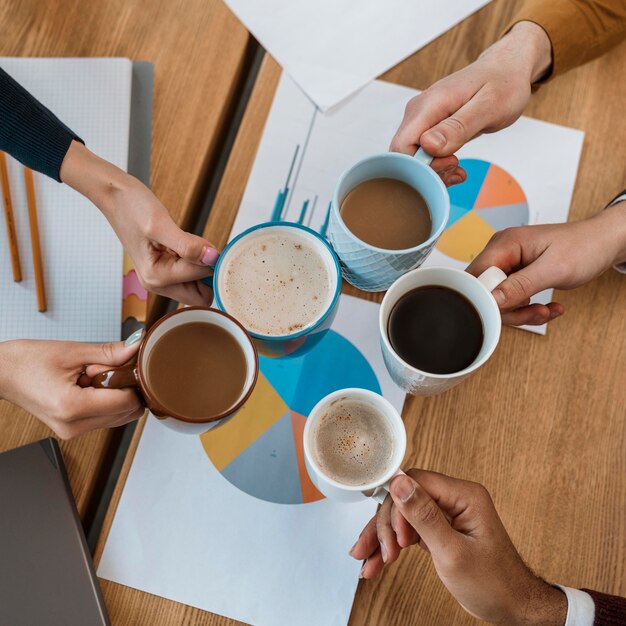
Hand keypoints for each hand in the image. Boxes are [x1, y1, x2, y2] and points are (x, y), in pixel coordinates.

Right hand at [0, 337, 144, 438]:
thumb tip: (137, 349)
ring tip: (90, 377)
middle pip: (126, 412)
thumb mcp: (73, 351)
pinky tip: (88, 386)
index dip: (131, 382)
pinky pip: (105, 418)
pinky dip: (105, 401)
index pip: (126, 402)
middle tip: (101, 370)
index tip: (122, 365)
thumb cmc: (29, 361)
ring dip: (115, 395)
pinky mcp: (72, 430)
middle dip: (124, 389)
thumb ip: (110, 353)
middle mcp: (74, 426)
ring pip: (119, 416)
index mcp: (73, 407)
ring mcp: (73, 431)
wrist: (2, 373)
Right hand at [60, 141, 217, 304]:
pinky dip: (195, 259)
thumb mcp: (161, 225)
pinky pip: (191, 272)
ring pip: (198, 284)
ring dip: (201, 264)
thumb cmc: (131, 207)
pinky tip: (184, 243)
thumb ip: (188, 245)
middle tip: (199, 245)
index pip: (201, 282)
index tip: (208, 244)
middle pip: (200, 295)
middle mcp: (158, 283)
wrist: (116, 196)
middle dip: (207, 272)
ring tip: (186, 241)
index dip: (211, 263)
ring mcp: (161, 278)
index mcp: (156, 278)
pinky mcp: (165, 268)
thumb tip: (212, 259)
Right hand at [350, 470, 567, 625]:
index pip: (416, 482)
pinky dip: (393, 546)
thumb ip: (424, 516)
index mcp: (464, 495)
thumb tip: (400, 484)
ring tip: (368, 561)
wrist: (512, 608)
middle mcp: (454, 499)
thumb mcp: (453, 552)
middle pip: (405, 499)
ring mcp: (446, 514)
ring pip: (402, 516)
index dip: (398, 507)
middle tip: (384, 553)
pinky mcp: (439, 529)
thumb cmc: (494, 584)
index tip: (394, 536)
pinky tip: (377, 562)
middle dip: (388, 527)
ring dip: (383, 538)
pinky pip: (408, 530)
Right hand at [390, 22, 552, 181]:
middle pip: (404, 155)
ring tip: (458, 169)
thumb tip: (429, 145)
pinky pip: (422, 153)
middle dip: (428, 171)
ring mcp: (421, 119)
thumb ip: (458, 127)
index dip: (421, 165)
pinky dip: (437, 165)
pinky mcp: (428, 127)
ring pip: (412, 157)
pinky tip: (455, 166)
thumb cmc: (503, 85)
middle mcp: (418, 111)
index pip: (402, 146)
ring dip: (434, 171)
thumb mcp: (488, 107)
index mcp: (428, 105)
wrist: (506, 70)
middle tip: (457, 168)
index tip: (451, 162)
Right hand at [466, 202, 625, 324]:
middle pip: (484, 290)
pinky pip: (510, 298)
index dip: (486, 297)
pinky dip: (527, 308)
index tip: (507, 310)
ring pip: (497, 298)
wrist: (604, 243)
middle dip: (509, 308)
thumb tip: (492, 299)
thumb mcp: (554, 269)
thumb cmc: (585, 246)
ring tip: (545, 310)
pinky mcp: (516, 273)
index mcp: (505, 243)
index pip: (476, 276)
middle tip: (535, 312)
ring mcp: (508, 263)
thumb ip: (520, 285)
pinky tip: (546, 306)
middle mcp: (501, 251)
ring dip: (522, 311)